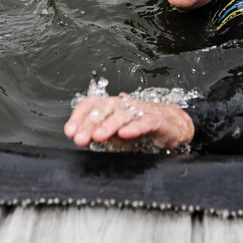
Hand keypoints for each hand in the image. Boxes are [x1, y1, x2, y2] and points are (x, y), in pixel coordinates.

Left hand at [64, 94, 193, 149]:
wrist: (172, 126)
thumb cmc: (141, 129)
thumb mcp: (116, 134)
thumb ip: (100, 136)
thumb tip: (80, 137)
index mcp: (112, 106)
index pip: (92, 104)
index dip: (79, 116)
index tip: (70, 131)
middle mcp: (125, 105)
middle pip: (104, 109)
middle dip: (89, 124)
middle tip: (79, 138)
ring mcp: (141, 111)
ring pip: (122, 114)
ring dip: (108, 125)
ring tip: (98, 136)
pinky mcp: (157, 120)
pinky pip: (144, 122)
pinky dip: (134, 127)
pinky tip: (125, 134)